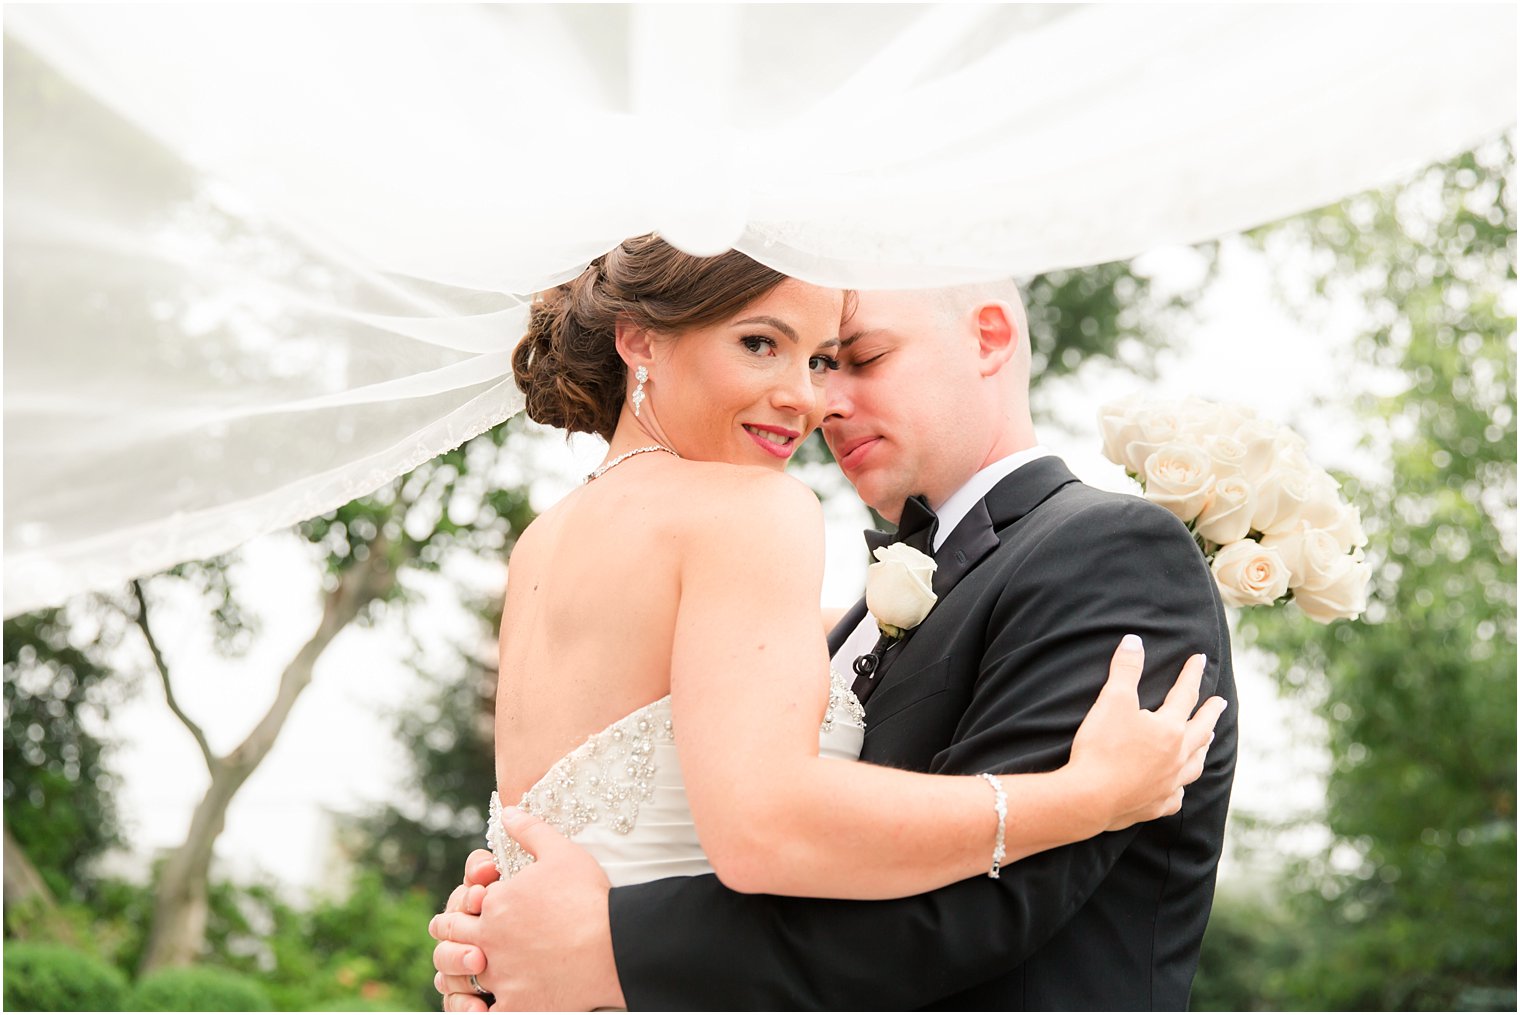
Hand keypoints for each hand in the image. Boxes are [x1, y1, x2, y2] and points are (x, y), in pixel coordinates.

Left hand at [429, 807, 624, 1010]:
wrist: (615, 944)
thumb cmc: (589, 897)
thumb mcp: (560, 851)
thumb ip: (529, 830)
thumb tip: (506, 812)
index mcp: (494, 903)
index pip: (460, 905)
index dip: (466, 905)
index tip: (475, 906)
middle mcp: (489, 939)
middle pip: (450, 939)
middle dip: (452, 935)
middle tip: (461, 936)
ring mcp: (501, 975)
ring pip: (460, 977)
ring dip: (461, 972)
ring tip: (474, 969)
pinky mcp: (516, 1005)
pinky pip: (484, 1013)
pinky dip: (480, 1010)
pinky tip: (486, 1004)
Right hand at [1069, 634, 1226, 830]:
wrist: (1089, 798)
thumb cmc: (1102, 747)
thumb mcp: (1112, 700)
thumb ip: (1125, 669)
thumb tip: (1134, 640)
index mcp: (1169, 729)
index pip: (1185, 695)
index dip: (1191, 675)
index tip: (1200, 660)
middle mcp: (1177, 757)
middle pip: (1200, 731)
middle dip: (1210, 714)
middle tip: (1220, 703)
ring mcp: (1169, 784)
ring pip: (1194, 765)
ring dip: (1202, 749)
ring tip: (1207, 741)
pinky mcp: (1156, 805)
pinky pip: (1176, 796)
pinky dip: (1180, 787)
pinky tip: (1178, 786)